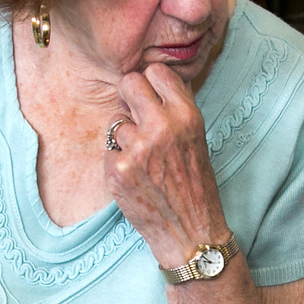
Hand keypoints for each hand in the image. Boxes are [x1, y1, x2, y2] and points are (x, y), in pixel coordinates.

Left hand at [108, 64, 229, 271]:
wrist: (190, 231)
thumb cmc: (194, 185)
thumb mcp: (196, 139)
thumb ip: (174, 111)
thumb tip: (148, 83)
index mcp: (187, 116)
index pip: (157, 72)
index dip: (150, 84)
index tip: (150, 98)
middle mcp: (163, 126)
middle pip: (129, 82)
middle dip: (129, 97)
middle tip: (135, 116)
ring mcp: (138, 147)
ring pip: (115, 121)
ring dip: (124, 137)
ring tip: (142, 159)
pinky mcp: (118, 168)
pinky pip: (108, 149)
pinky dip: (117, 161)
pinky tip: (135, 177)